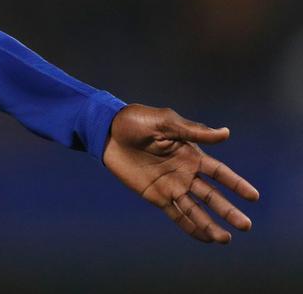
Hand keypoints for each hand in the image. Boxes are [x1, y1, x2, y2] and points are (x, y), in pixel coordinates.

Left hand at [103, 104, 259, 242]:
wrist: (107, 132)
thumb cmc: (136, 121)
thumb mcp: (165, 121)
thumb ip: (193, 131)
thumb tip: (226, 133)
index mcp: (191, 154)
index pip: (219, 173)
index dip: (236, 184)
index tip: (253, 197)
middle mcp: (185, 173)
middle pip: (212, 195)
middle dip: (228, 211)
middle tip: (246, 226)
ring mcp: (171, 186)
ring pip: (196, 209)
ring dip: (211, 224)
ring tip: (225, 239)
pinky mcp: (156, 195)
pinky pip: (176, 214)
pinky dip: (190, 226)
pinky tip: (204, 238)